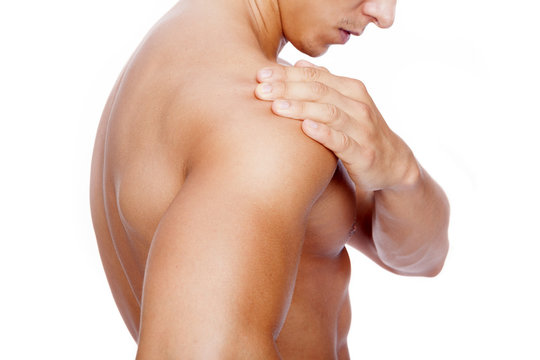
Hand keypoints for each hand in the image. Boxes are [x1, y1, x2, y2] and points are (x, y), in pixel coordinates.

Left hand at [254, 60, 419, 191]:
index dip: (286, 74)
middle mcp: (358, 105)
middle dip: (287, 89)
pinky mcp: (363, 153)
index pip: (315, 76)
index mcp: (351, 89)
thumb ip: (324, 83)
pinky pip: (342, 141)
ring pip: (329, 113)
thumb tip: (298, 63)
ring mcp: (362, 129)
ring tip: (276, 107)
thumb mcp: (345, 103)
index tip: (260, 75)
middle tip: (260, 90)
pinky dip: (324, 133)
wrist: (393, 164)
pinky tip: (305, 128)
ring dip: (301, 108)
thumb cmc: (360, 131)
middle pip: (319, 91)